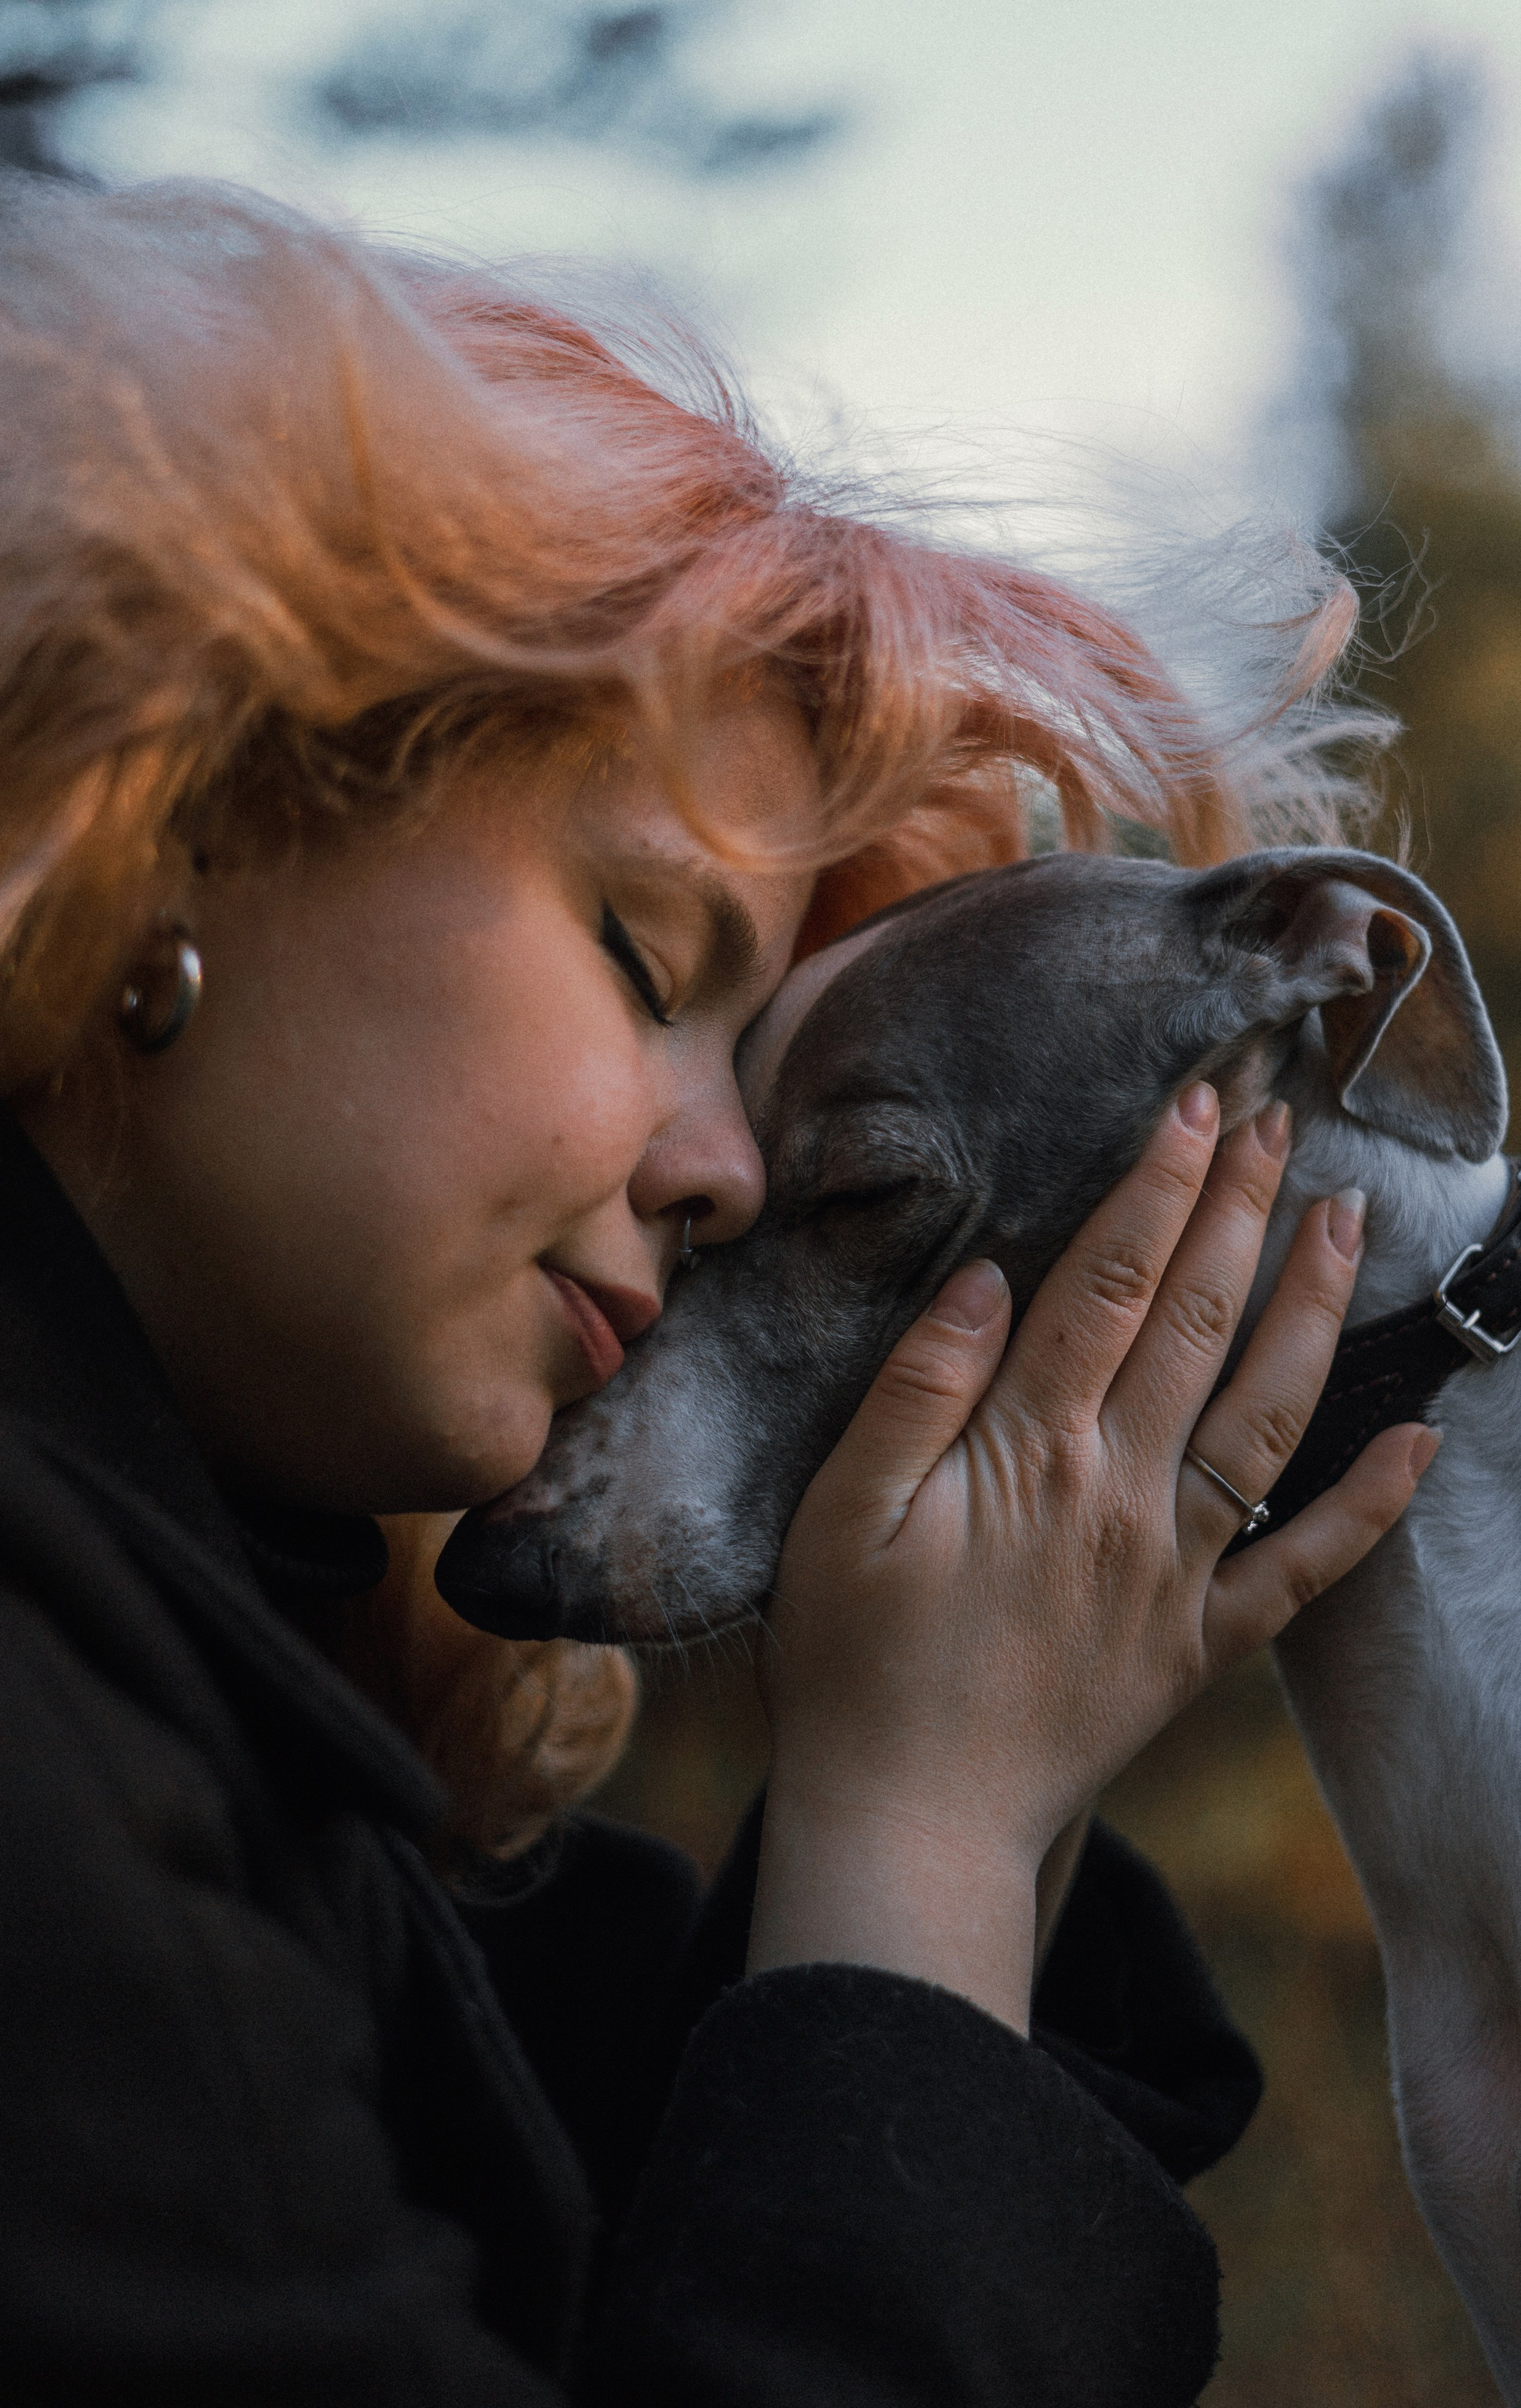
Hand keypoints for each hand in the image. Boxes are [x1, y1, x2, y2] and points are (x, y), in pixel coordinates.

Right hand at [747, 1083, 1436, 2032]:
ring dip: (1314, 1312)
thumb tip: (991, 1279)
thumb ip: (917, 1389)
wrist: (906, 1824)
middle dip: (1242, 1211)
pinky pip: (1304, 1573)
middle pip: (1197, 1324)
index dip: (1158, 1187)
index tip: (1198, 1103)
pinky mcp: (1198, 1646)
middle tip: (1282, 1120)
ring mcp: (1174, 1572)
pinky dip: (1370, 1508)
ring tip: (1353, 1221)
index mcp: (1031, 1452)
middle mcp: (1122, 1496)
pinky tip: (1420, 1440)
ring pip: (1268, 1418)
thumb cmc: (851, 1663)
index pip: (1109, 1286)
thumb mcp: (842, 1513)